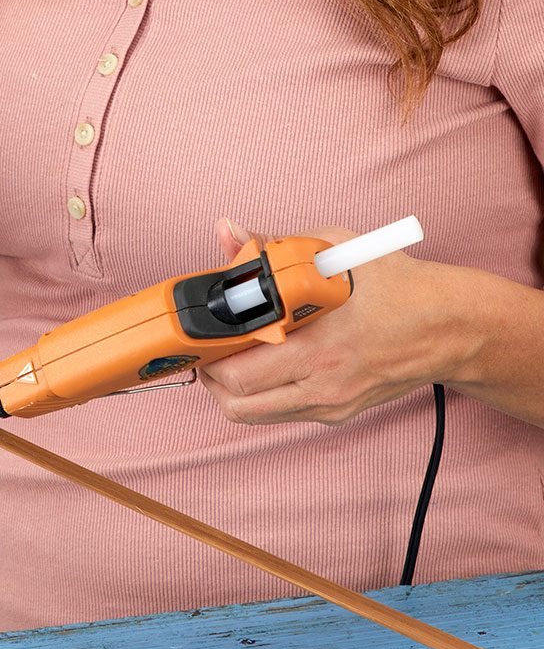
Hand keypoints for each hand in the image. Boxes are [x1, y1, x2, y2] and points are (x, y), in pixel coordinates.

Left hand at [199, 217, 468, 425]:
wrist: (448, 326)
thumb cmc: (393, 284)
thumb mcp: (334, 250)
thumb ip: (274, 246)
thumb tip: (229, 232)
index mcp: (319, 345)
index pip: (239, 371)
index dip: (208, 356)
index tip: (200, 336)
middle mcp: (322, 383)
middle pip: (235, 401)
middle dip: (209, 375)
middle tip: (207, 350)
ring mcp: (328, 404)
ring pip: (250, 416)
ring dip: (227, 392)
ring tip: (226, 361)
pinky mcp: (334, 414)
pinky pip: (276, 415)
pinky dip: (256, 397)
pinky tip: (257, 370)